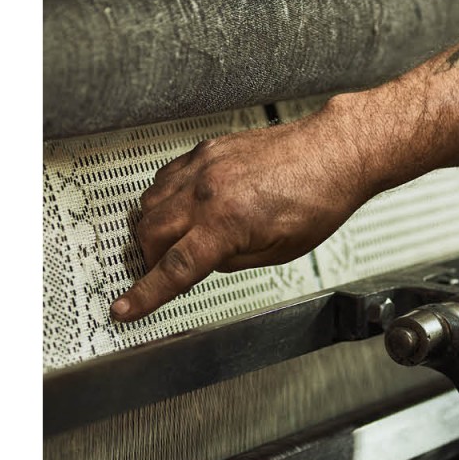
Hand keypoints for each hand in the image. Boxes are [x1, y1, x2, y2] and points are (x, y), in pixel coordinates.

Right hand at [111, 100, 383, 320]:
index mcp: (226, 223)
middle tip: (164, 272)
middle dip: (149, 260)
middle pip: (150, 235)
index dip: (145, 294)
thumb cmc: (318, 201)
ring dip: (153, 229)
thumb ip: (232, 261)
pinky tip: (183, 209)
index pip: (173, 268)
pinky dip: (164, 199)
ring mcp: (203, 166)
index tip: (123, 309)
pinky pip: (166, 178)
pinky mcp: (206, 150)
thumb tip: (201, 264)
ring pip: (149, 204)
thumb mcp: (279, 252)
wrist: (334, 152)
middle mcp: (207, 192)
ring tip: (176, 241)